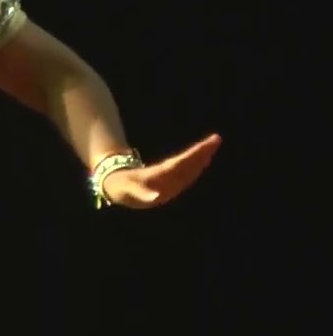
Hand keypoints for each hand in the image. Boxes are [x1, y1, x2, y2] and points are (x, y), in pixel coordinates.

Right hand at [102, 134, 221, 208]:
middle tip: (216, 139)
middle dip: (203, 154)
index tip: (207, 149)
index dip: (193, 156)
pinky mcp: (172, 185)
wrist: (120, 192)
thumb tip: (155, 196)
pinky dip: (197, 165)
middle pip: (190, 167)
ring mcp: (173, 185)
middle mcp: (170, 184)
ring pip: (191, 170)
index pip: (181, 165)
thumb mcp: (127, 189)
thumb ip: (140, 192)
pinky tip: (205, 159)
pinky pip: (188, 173)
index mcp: (161, 181)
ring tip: (213, 145)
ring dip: (202, 158)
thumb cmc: (122, 186)